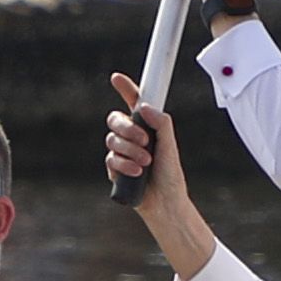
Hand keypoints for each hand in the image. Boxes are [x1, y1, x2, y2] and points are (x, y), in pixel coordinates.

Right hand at [102, 72, 187, 208]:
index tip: (117, 78)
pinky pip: (110, 159)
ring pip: (112, 140)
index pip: (133, 103)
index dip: (125, 89)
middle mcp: (132, 136)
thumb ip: (161, 123)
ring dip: (130, 150)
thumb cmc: (170, 173)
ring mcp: (121, 152)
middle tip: (145, 140)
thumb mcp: (170, 145)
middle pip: (115, 119)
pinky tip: (137, 172)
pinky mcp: (114, 168)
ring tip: (146, 162)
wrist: (164, 202)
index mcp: (147, 126)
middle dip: (128, 128)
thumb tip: (144, 106)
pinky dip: (124, 165)